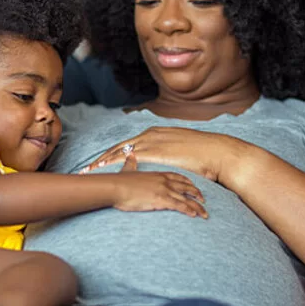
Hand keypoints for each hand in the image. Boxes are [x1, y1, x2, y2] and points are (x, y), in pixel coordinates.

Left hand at [81, 127, 244, 188]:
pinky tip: (103, 172)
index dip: (114, 154)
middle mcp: (150, 135)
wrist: (217, 153)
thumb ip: (170, 153)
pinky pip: (127, 158)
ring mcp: (151, 142)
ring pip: (118, 152)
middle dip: (102, 158)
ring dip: (102, 162)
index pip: (129, 144)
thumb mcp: (182, 150)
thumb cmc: (204, 155)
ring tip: (89, 171)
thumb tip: (166, 161)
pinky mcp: (155, 152)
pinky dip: (112, 164)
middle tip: (87, 168)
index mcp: (156, 133)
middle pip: (119, 147)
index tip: (101, 162)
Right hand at [112, 150, 207, 218]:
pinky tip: (194, 215)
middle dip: (197, 194)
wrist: (114, 187)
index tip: (194, 187)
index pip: (178, 177)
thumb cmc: (119, 181)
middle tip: (204, 200)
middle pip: (186, 187)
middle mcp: (164, 180)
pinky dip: (188, 210)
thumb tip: (129, 156)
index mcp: (158, 174)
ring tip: (204, 214)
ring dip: (197, 206)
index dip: (188, 183)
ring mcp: (163, 189)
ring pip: (186, 198)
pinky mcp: (161, 199)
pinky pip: (179, 205)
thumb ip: (131, 163)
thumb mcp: (127, 170)